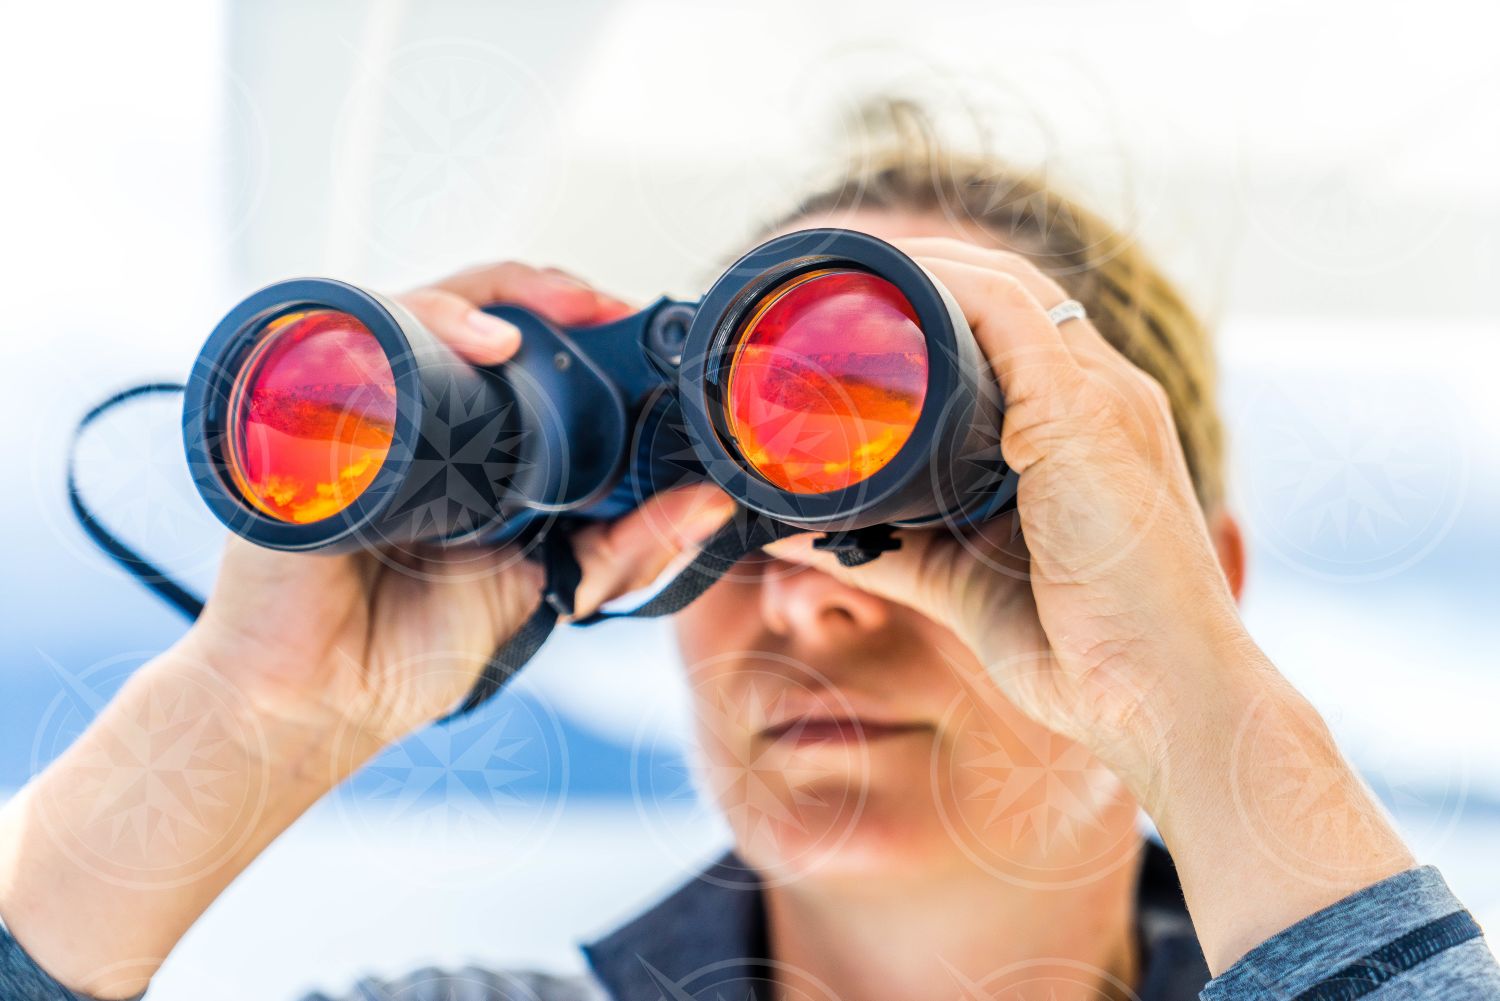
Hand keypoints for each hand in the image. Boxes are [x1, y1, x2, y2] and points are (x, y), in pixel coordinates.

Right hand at [0, 262, 732, 998]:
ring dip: (483, 303)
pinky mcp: (298, 422)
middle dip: (542, 294)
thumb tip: (709, 503)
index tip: (637, 328)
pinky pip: (352, 345)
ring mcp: (353, 411)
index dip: (578, 327)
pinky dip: (413, 330)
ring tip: (538, 325)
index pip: (520, 352)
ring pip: (413, 313)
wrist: (311, 700)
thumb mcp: (546, 587)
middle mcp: (410, 415)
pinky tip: (473, 348)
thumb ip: (625, 548)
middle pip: (469, 314)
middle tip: (605, 309)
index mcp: (468, 443)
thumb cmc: (408, 649)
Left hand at [764, 237, 1412, 971]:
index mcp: (1086, 426)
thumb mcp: (964, 584)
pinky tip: (887, 286)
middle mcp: (1105, 393)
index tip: (854, 309)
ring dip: (920, 270)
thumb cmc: (1088, 653)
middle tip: (830, 281)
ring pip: (1003, 287)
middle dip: (919, 274)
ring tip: (841, 271)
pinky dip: (944, 290)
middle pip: (1004, 291)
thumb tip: (797, 533)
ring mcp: (1102, 397)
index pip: (1011, 327)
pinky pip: (1007, 314)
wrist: (1168, 704)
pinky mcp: (1085, 416)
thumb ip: (889, 552)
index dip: (936, 304)